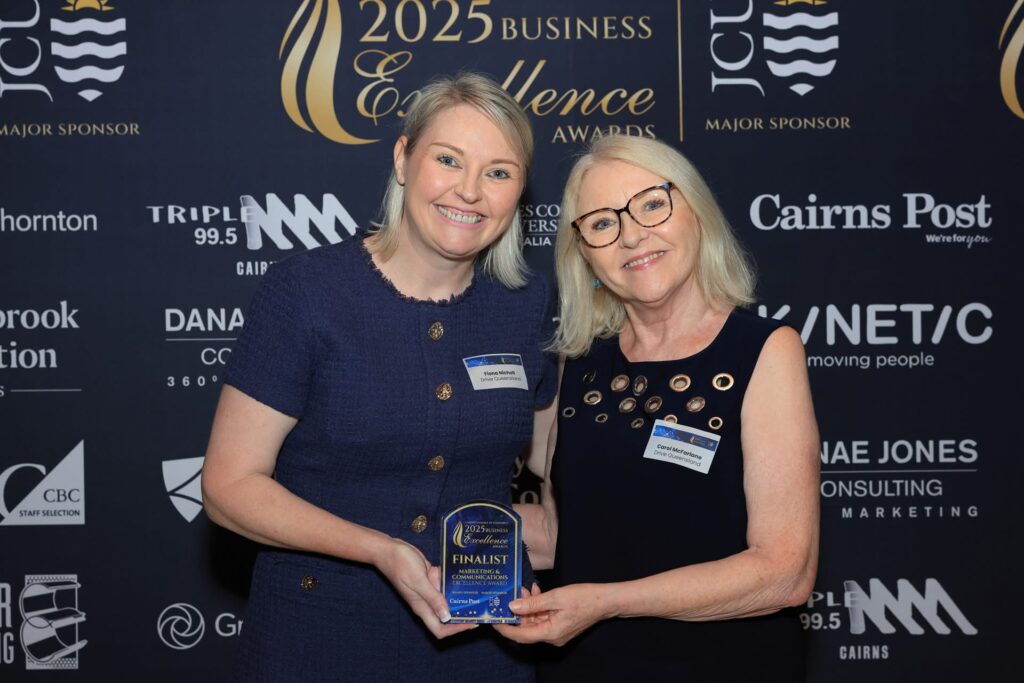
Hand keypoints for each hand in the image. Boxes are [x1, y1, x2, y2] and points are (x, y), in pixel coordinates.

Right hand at [375, 538, 476, 638]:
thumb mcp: (418, 581)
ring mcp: (428, 591)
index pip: (439, 629)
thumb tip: (446, 617)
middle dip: (461, 614)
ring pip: (446, 600)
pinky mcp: (429, 580)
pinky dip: (451, 583)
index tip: (472, 623)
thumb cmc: (400, 565)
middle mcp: (426, 602)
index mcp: (421, 607)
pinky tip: (462, 577)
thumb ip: (432, 598)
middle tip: (479, 608)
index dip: (456, 630)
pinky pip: (443, 586)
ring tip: (476, 592)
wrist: (390, 549)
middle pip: (446, 616)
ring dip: (458, 597)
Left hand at [493, 583, 609, 645]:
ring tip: (524, 589)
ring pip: (535, 621)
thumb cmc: (584, 598)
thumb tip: (513, 607)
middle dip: (517, 612)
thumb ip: (533, 603)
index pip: (521, 635)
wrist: (606, 601)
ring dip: (528, 606)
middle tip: (509, 596)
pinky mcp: (561, 624)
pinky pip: (544, 617)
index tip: (493, 619)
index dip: (506, 628)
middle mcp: (552, 636)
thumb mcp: (556, 597)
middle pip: (527, 628)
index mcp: (550, 633)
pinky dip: (538, 606)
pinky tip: (536, 591)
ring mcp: (557, 631)